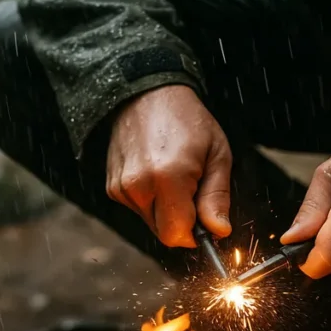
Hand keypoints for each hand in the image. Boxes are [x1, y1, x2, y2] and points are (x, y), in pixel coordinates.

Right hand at [106, 85, 231, 247]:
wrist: (147, 94)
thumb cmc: (188, 120)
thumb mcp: (217, 155)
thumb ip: (217, 197)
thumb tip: (219, 231)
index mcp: (168, 178)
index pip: (177, 236)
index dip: (195, 235)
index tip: (206, 222)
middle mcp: (137, 186)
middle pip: (163, 233)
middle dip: (183, 221)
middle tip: (193, 189)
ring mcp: (120, 187)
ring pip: (151, 222)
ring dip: (166, 210)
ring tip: (175, 176)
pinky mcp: (112, 187)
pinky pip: (138, 209)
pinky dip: (151, 200)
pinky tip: (157, 173)